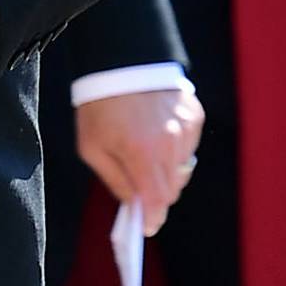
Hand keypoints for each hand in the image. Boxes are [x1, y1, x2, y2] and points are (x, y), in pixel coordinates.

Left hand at [77, 86, 203, 235]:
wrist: (118, 59)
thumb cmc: (99, 103)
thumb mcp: (91, 146)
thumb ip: (114, 180)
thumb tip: (132, 204)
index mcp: (142, 153)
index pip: (157, 201)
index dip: (152, 218)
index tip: (147, 226)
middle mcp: (170, 144)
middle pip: (171, 189)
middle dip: (155, 194)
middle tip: (139, 186)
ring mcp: (186, 130)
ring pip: (182, 169)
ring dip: (165, 169)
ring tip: (143, 149)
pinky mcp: (195, 116)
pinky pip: (188, 146)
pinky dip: (175, 148)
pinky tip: (156, 131)